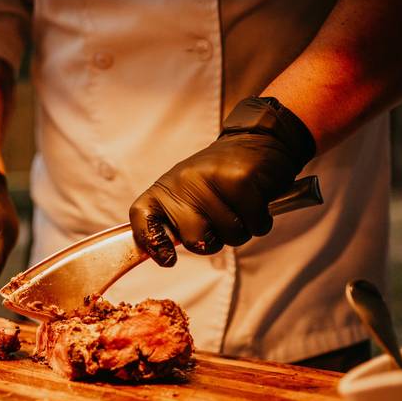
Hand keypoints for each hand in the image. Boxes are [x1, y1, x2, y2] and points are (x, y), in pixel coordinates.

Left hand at [129, 96, 315, 266]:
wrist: (253, 141)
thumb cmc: (218, 180)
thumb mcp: (187, 197)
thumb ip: (175, 224)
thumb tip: (163, 257)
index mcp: (165, 188)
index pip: (141, 217)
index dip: (152, 242)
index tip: (168, 258)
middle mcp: (182, 181)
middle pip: (194, 240)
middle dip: (214, 242)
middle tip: (220, 223)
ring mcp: (211, 178)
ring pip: (230, 235)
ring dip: (241, 230)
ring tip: (240, 209)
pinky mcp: (240, 179)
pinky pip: (254, 224)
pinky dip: (260, 222)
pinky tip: (256, 203)